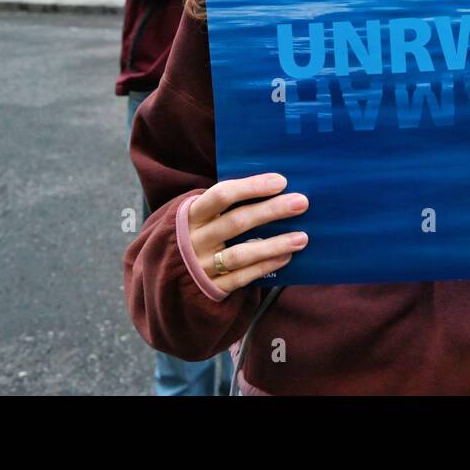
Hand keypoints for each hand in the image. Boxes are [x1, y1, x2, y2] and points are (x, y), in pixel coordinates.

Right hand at [186, 172, 308, 292]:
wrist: (167, 275)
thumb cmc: (199, 233)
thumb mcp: (202, 216)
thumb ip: (228, 204)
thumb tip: (275, 187)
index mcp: (192, 215)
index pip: (221, 195)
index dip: (251, 187)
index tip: (281, 181)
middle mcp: (194, 240)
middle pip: (236, 222)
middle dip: (271, 210)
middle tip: (301, 202)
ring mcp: (201, 266)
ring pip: (241, 254)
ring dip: (274, 244)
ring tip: (302, 237)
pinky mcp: (211, 288)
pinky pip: (242, 278)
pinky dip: (265, 266)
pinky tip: (286, 257)